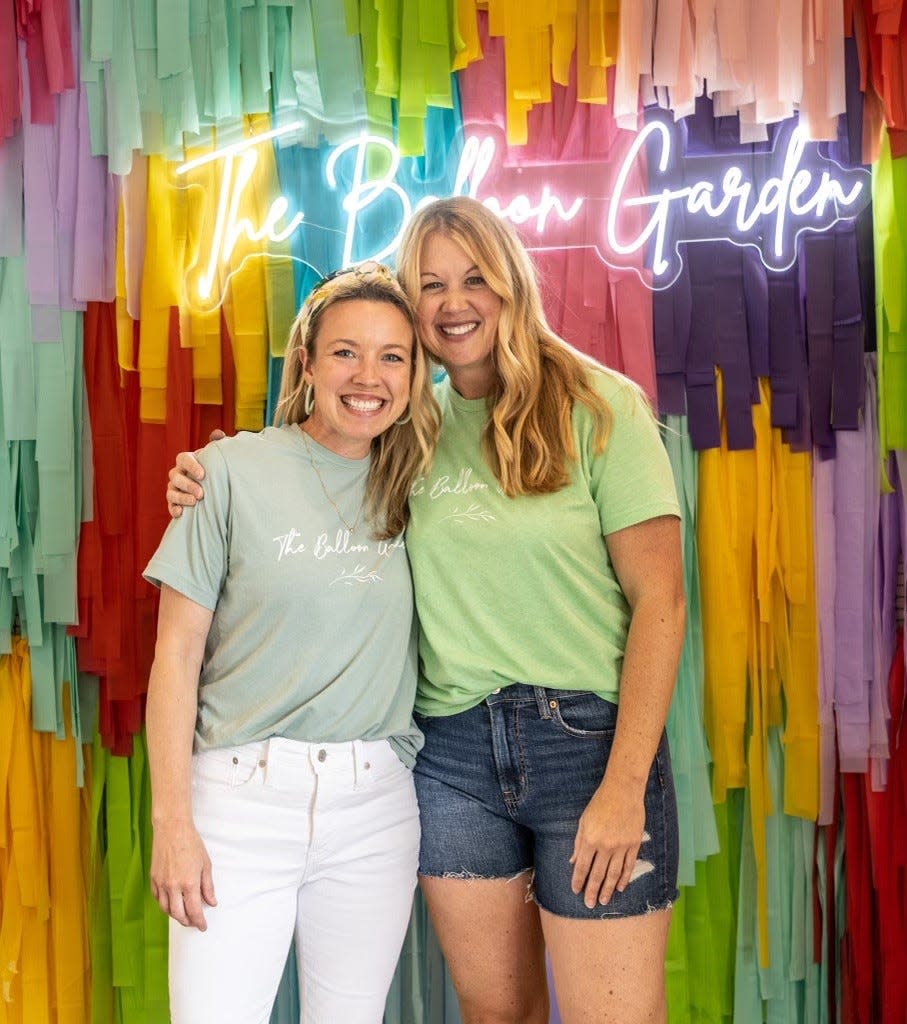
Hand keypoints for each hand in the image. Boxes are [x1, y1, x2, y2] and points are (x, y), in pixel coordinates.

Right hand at [150, 820, 216, 928]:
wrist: (172, 829)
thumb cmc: (191, 844)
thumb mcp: (205, 864)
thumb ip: (208, 886)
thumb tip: (212, 902)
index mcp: (189, 883)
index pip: (194, 910)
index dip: (199, 921)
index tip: (203, 926)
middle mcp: (173, 886)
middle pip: (178, 914)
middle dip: (187, 922)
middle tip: (194, 922)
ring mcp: (161, 883)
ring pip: (166, 909)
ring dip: (175, 915)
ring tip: (183, 915)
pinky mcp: (153, 879)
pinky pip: (158, 898)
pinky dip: (165, 904)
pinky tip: (171, 903)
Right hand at [166, 430, 223, 517]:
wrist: (214, 485)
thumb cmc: (215, 468)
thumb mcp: (217, 456)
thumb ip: (218, 444)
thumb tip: (217, 433)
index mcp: (186, 460)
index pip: (183, 459)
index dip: (191, 466)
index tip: (203, 475)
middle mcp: (177, 473)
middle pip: (176, 477)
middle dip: (188, 485)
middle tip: (201, 494)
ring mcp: (174, 487)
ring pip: (171, 492)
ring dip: (181, 497)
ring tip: (195, 502)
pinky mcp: (174, 501)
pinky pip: (170, 505)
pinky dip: (173, 509)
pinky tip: (181, 513)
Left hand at [569, 779, 645, 908]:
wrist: (623, 790)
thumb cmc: (600, 803)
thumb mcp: (584, 820)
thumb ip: (579, 842)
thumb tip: (573, 862)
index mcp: (590, 839)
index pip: (583, 866)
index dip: (578, 880)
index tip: (576, 891)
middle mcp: (605, 845)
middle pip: (598, 874)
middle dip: (592, 891)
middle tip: (590, 904)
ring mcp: (621, 846)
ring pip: (613, 874)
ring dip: (608, 889)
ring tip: (604, 901)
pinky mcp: (634, 844)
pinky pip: (628, 865)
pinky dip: (624, 878)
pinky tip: (620, 887)